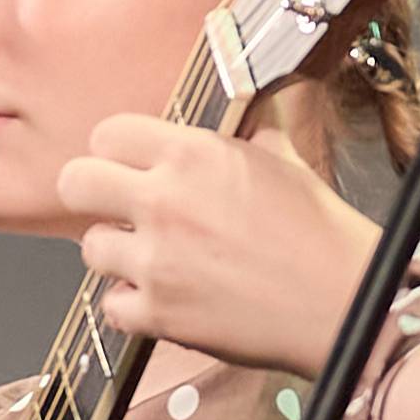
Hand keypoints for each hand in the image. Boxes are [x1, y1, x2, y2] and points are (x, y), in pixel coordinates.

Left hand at [61, 115, 381, 373]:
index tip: (127, 165)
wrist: (345, 301)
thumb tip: (247, 105)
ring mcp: (156, 260)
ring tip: (154, 259)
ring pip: (90, 248)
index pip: (107, 133)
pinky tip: (164, 299)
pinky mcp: (158, 314)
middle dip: (92, 195)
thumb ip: (247, 131)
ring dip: (118, 254)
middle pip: (74, 182)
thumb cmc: (322, 232)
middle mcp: (164, 201)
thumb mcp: (284, 157)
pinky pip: (111, 306)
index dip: (115, 151)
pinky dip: (133, 306)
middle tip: (116, 208)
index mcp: (193, 154)